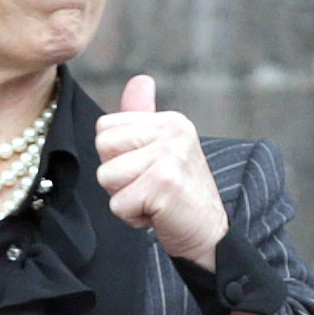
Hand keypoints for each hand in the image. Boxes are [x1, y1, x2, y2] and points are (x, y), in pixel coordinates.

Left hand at [94, 75, 228, 266]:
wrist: (210, 235)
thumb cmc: (179, 196)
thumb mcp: (162, 151)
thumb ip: (143, 119)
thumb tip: (139, 80)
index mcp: (170, 120)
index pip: (105, 127)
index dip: (116, 157)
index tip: (145, 172)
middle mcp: (173, 131)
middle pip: (102, 146)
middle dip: (116, 177)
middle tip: (148, 188)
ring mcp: (170, 155)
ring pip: (106, 176)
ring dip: (124, 199)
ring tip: (153, 200)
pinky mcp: (165, 183)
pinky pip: (118, 204)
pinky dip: (133, 218)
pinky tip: (157, 214)